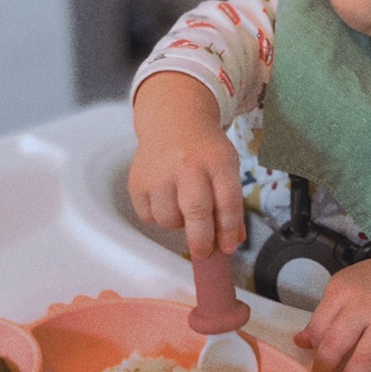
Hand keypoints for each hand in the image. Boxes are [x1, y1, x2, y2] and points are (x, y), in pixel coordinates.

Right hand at [129, 74, 245, 258]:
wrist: (173, 120)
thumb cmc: (204, 150)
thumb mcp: (226, 167)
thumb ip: (231, 204)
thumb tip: (232, 241)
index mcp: (217, 160)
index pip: (227, 201)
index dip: (229, 230)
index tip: (228, 248)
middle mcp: (187, 164)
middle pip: (196, 211)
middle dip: (202, 240)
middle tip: (204, 251)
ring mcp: (159, 172)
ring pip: (169, 220)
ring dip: (178, 224)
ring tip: (183, 207)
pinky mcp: (138, 182)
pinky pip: (149, 217)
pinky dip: (159, 216)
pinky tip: (166, 199)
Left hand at [293, 248, 370, 371]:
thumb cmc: (369, 285)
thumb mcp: (339, 289)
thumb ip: (320, 316)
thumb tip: (301, 342)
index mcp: (344, 293)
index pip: (319, 327)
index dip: (312, 350)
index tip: (310, 363)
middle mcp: (367, 308)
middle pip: (336, 345)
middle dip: (323, 371)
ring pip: (366, 361)